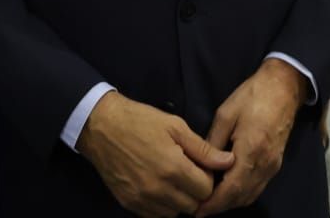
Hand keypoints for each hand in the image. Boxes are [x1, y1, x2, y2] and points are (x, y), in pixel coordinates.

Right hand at [76, 92, 232, 216]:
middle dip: (195, 190)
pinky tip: (157, 186)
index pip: (206, 190)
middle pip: (192, 205)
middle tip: (186, 171)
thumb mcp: (175, 126)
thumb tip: (228, 161)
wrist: (101, 126)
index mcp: (173, 168)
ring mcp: (142, 199)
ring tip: (171, 178)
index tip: (199, 166)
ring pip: (174, 213)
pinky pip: (154, 215)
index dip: (207, 177)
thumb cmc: (140, 121)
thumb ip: (203, 149)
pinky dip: (161, 205)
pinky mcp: (129, 204)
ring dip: (178, 200)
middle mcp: (159, 189)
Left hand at [196, 59, 305, 214]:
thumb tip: (201, 165)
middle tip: (199, 208)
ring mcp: (272, 166)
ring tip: (211, 202)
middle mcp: (264, 164)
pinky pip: (258, 187)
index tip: (197, 211)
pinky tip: (228, 189)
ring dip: (231, 202)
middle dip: (220, 206)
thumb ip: (213, 142)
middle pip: (241, 197)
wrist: (284, 87)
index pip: (231, 189)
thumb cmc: (252, 96)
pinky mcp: (276, 164)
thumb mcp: (225, 114)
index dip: (214, 203)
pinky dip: (242, 194)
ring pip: (251, 195)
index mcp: (251, 151)